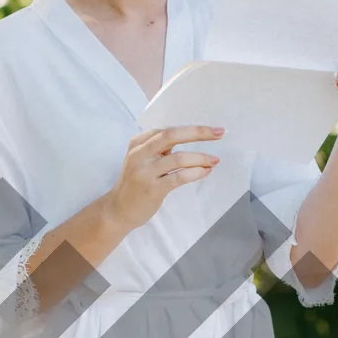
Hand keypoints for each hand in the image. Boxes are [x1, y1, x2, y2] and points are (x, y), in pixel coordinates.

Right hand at [107, 124, 223, 230]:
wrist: (118, 210)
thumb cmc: (135, 183)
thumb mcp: (143, 160)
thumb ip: (160, 149)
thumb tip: (191, 138)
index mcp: (138, 143)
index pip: (167, 129)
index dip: (191, 128)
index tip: (211, 129)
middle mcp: (139, 154)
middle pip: (171, 136)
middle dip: (198, 133)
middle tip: (219, 133)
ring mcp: (145, 172)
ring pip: (178, 158)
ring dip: (200, 158)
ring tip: (214, 160)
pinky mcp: (153, 189)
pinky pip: (179, 177)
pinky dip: (195, 172)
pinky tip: (205, 172)